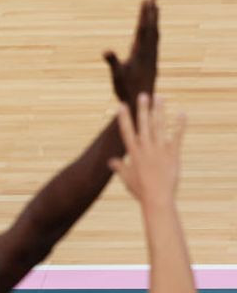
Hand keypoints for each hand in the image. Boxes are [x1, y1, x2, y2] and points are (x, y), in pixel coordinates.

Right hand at [104, 0, 157, 108]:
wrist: (141, 103)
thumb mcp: (116, 75)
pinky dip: (154, 31)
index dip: (145, 14)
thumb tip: (106, 50)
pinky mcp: (151, 62)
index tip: (147, 0)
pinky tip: (153, 30)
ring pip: (155, 34)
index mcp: (140, 52)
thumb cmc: (126, 90)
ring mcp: (151, 57)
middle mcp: (149, 52)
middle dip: (151, 12)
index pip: (143, 29)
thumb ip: (113, 61)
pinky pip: (154, 42)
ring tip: (155, 8)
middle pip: (151, 27)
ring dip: (154, 20)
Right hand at [109, 93, 184, 208]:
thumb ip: (120, 167)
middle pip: (143, 124)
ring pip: (158, 126)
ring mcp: (159, 150)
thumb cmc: (140, 190)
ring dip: (159, 111)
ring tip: (160, 97)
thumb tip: (111, 161)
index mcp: (133, 153)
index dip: (124, 117)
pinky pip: (177, 136)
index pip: (127, 131)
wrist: (157, 198)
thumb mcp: (127, 178)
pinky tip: (181, 113)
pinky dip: (179, 124)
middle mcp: (145, 148)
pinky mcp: (173, 154)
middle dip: (143, 108)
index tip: (122, 105)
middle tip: (143, 94)